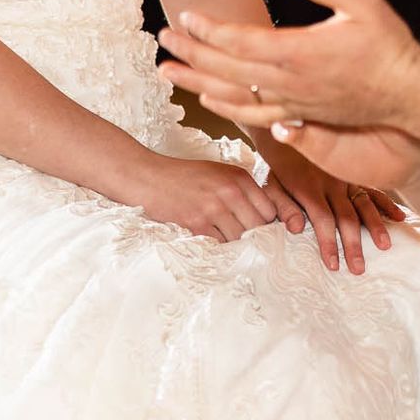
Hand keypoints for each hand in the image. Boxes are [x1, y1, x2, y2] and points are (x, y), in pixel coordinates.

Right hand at [125, 155, 278, 242]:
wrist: (149, 177)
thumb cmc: (184, 177)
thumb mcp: (219, 174)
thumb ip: (242, 190)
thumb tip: (264, 217)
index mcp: (239, 177)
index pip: (269, 210)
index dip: (265, 222)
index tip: (256, 228)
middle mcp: (230, 192)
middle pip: (258, 227)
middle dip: (253, 236)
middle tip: (242, 239)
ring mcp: (214, 208)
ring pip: (240, 239)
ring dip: (234, 243)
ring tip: (223, 238)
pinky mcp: (197, 224)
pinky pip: (219, 245)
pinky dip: (217, 246)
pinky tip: (209, 239)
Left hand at [159, 0, 419, 131]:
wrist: (409, 94)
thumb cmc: (389, 44)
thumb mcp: (362, 3)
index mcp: (298, 53)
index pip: (241, 42)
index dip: (210, 30)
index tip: (186, 16)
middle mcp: (288, 82)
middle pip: (226, 69)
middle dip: (191, 52)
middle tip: (161, 39)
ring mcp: (292, 102)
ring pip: (232, 95)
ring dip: (196, 82)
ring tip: (166, 72)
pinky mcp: (299, 115)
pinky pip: (252, 115)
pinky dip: (225, 107)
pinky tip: (207, 99)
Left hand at [260, 140, 406, 274]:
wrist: (290, 137)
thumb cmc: (278, 169)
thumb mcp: (271, 187)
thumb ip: (283, 207)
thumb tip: (297, 229)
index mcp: (309, 188)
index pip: (322, 220)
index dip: (328, 243)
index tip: (333, 265)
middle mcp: (331, 184)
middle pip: (346, 217)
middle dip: (353, 245)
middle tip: (359, 269)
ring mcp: (346, 178)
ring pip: (364, 204)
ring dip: (375, 226)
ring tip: (384, 246)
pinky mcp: (354, 175)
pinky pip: (373, 189)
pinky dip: (387, 203)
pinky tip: (399, 218)